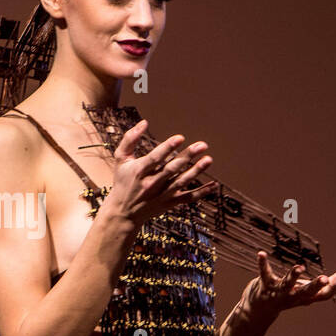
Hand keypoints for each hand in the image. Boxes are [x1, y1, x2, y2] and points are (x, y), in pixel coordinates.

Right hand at [99, 120, 217, 227]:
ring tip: (209, 159)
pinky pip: (188, 198)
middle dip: (187, 156)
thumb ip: (130, 139)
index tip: (180, 137)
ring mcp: (162, 195)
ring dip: (196, 171)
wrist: (123, 213)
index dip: (167, 147)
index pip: (155, 158)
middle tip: (202, 145)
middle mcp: (151, 184)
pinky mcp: (169, 203)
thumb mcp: (121, 159)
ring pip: (182, 182)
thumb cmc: (123, 181)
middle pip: (172, 169)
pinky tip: (214, 185)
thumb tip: (144, 122)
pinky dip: (202, 192)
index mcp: (139, 171)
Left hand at [248, 250, 335, 315]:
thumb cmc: (291, 295)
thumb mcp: (311, 290)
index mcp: (307, 298)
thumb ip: (332, 282)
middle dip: (315, 286)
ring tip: (300, 267)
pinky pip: (264, 273)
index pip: (324, 294)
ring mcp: (279, 292)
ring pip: (287, 284)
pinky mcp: (265, 285)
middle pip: (306, 292)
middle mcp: (294, 296)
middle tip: (325, 279)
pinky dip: (263, 264)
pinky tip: (261, 253)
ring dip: (293, 276)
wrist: (261, 309)